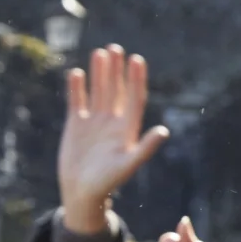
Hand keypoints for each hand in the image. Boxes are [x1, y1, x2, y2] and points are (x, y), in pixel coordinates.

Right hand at [58, 44, 169, 235]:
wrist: (82, 193)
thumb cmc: (108, 183)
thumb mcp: (128, 165)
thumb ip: (145, 148)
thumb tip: (164, 131)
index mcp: (127, 130)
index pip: (134, 99)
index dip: (136, 80)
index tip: (137, 59)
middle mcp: (112, 122)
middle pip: (116, 91)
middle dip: (117, 70)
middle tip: (117, 48)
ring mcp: (94, 123)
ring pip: (98, 92)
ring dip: (100, 73)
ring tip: (101, 52)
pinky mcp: (76, 125)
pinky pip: (77, 102)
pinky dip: (76, 88)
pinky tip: (76, 73)